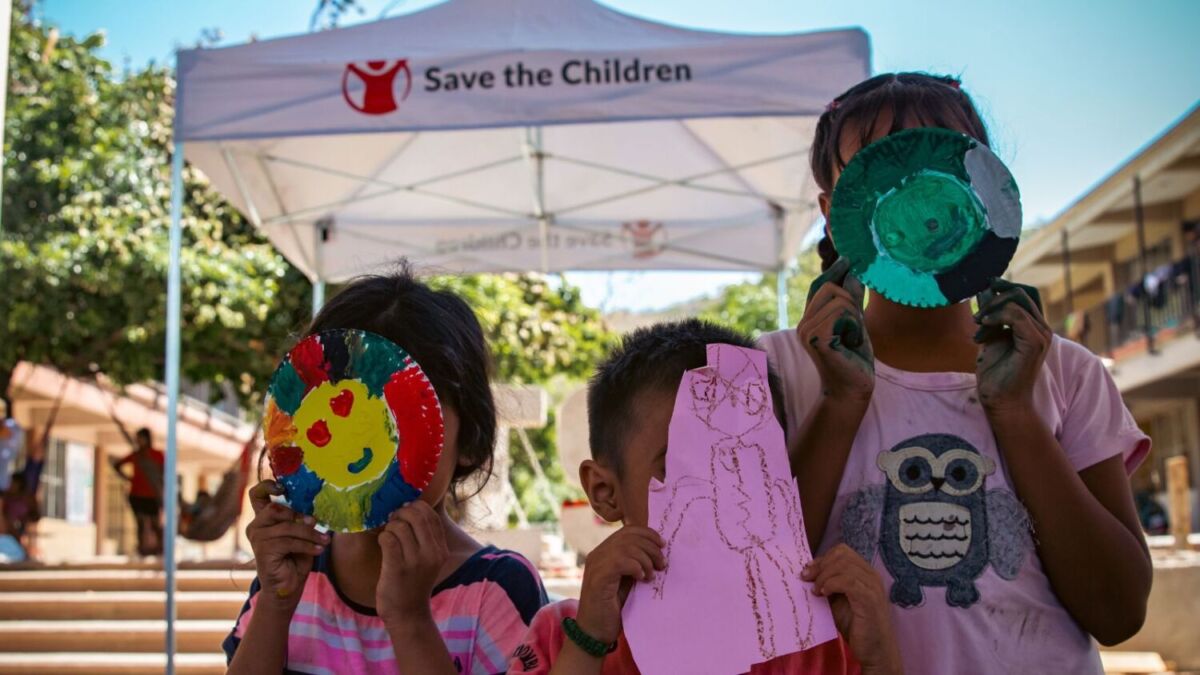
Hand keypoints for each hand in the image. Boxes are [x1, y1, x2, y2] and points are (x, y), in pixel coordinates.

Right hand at [245, 481, 327, 612]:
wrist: (288, 587)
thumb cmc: (295, 558)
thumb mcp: (300, 534)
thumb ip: (300, 520)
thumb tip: (312, 512)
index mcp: (264, 518)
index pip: (257, 494)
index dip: (268, 486)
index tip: (284, 488)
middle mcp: (256, 526)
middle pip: (276, 508)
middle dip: (298, 516)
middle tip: (315, 523)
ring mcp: (257, 538)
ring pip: (287, 527)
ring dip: (310, 534)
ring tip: (324, 540)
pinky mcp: (263, 550)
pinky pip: (289, 542)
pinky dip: (307, 545)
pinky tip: (319, 550)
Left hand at [377, 501, 447, 626]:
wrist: (408, 615)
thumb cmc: (414, 584)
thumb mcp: (429, 561)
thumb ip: (426, 539)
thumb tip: (410, 509)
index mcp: (441, 549)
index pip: (430, 515)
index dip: (414, 508)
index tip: (404, 514)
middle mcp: (432, 553)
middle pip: (415, 515)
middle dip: (400, 513)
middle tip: (393, 521)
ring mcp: (415, 561)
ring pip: (399, 526)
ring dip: (389, 527)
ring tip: (388, 536)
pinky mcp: (397, 568)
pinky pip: (387, 539)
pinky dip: (382, 537)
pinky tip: (382, 544)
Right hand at [575, 526, 664, 644]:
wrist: (594, 632)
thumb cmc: (612, 608)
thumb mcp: (625, 581)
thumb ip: (634, 564)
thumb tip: (656, 550)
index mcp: (603, 552)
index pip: (627, 530)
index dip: (647, 534)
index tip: (662, 545)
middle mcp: (597, 554)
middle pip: (629, 536)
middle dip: (651, 547)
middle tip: (662, 564)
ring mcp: (596, 565)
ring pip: (627, 547)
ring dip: (646, 559)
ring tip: (651, 575)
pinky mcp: (598, 578)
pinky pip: (621, 561)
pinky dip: (636, 567)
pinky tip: (642, 578)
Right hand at [799, 258, 874, 402]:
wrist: (853, 388)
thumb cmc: (854, 358)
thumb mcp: (856, 323)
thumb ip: (852, 300)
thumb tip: (852, 273)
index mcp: (810, 319)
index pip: (818, 286)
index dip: (833, 270)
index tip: (848, 258)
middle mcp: (803, 323)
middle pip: (829, 287)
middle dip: (851, 300)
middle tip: (856, 325)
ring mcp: (806, 331)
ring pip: (839, 300)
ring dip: (855, 316)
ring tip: (852, 337)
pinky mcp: (816, 338)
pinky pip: (842, 313)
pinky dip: (854, 326)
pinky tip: (850, 343)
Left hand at [804, 544, 900, 674]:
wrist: (875, 650)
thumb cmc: (856, 626)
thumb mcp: (837, 601)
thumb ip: (827, 585)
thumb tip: (807, 573)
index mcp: (864, 572)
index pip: (842, 551)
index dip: (822, 558)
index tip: (808, 571)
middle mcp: (871, 575)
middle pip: (841, 554)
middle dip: (820, 565)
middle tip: (807, 579)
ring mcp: (872, 586)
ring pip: (843, 565)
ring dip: (824, 575)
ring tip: (816, 591)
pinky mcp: (869, 599)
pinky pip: (848, 581)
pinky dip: (831, 583)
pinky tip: (824, 594)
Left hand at [974, 279, 1051, 413]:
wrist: (1001, 399)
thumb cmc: (995, 372)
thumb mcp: (990, 336)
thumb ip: (991, 316)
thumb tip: (985, 292)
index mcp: (1033, 325)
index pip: (1023, 294)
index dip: (1004, 286)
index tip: (984, 288)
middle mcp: (1041, 327)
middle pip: (1020, 293)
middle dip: (994, 297)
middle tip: (977, 315)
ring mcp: (1041, 334)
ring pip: (1017, 301)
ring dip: (992, 308)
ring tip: (978, 323)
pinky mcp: (1035, 342)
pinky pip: (1017, 316)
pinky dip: (997, 315)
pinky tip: (984, 324)